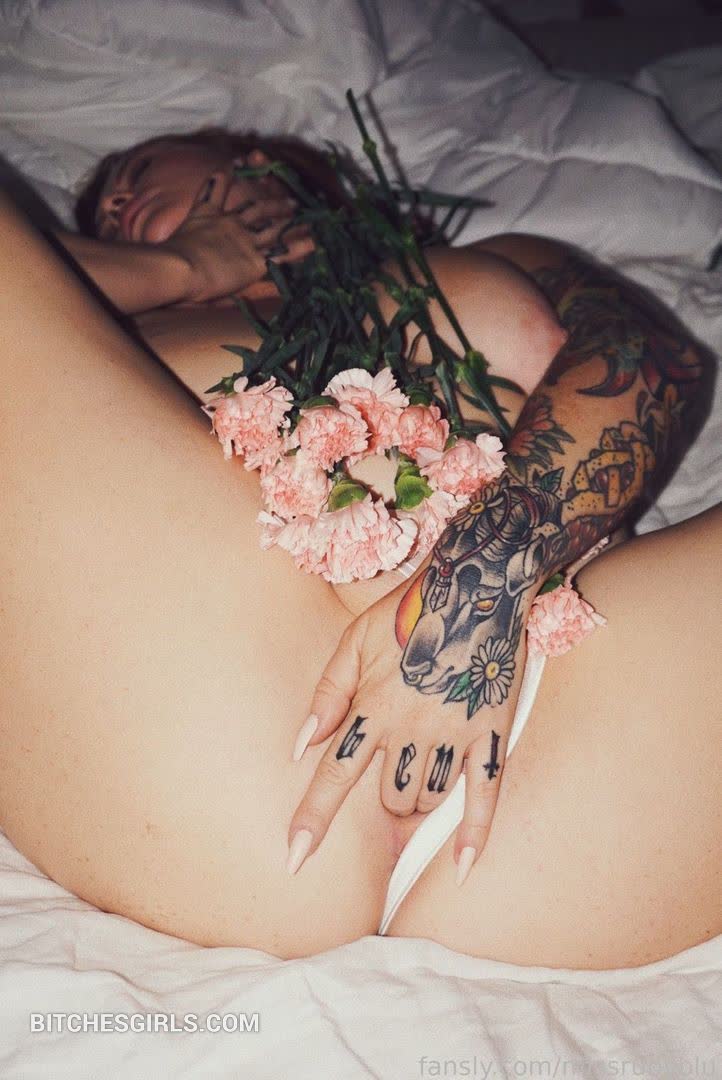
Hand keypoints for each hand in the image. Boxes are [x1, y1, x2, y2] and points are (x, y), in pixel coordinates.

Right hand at [163, 176, 312, 304]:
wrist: (179, 267)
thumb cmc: (167, 259)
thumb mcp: (168, 239)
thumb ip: (171, 239)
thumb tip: (159, 246)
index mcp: (206, 214)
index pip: (217, 187)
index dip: (227, 175)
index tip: (238, 162)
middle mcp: (230, 222)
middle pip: (254, 204)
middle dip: (270, 197)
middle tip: (284, 194)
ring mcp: (245, 239)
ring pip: (272, 223)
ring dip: (286, 215)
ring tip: (298, 210)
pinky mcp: (256, 259)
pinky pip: (283, 251)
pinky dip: (300, 245)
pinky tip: (315, 241)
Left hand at [287, 566, 531, 884]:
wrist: (473, 585)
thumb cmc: (404, 612)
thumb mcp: (353, 641)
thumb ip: (327, 695)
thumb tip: (302, 747)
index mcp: (372, 706)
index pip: (335, 774)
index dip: (313, 818)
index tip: (295, 859)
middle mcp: (411, 728)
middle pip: (388, 795)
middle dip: (383, 798)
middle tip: (391, 771)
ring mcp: (453, 733)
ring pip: (426, 797)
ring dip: (416, 800)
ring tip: (419, 772)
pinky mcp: (489, 731)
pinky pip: (484, 793)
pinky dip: (473, 833)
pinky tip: (460, 868)